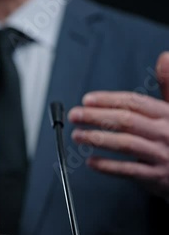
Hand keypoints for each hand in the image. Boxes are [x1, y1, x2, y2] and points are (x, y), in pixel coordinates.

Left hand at [68, 52, 168, 198]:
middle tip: (75, 115)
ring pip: (124, 143)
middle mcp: (165, 133)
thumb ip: (168, 85)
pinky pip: (128, 170)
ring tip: (78, 135)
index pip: (134, 103)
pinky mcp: (156, 176)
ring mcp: (162, 155)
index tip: (87, 100)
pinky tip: (92, 162)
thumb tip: (164, 57)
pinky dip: (107, 166)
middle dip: (96, 116)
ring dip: (97, 138)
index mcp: (167, 114)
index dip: (108, 100)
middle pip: (125, 121)